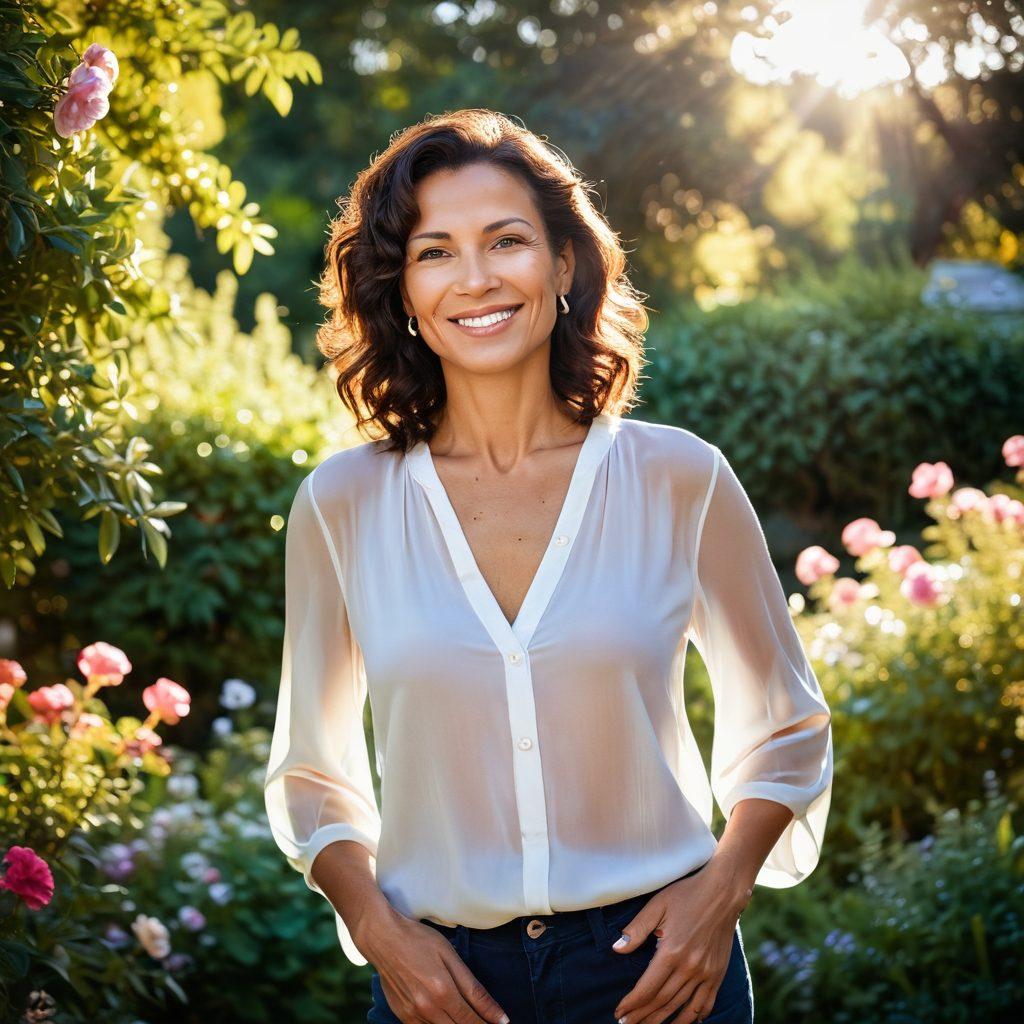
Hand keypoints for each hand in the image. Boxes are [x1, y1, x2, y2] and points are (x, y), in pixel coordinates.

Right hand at [362, 911, 509, 1023]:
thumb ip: (474, 988)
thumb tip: (499, 1015)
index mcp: (442, 992)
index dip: (489, 1023)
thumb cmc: (418, 940)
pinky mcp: (402, 1016)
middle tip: (487, 1020)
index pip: (472, 1021)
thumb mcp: (450, 956)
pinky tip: (446, 1016)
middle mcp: (427, 1009)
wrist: (382, 938)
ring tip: (468, 1015)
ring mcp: (412, 1015)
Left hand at [609, 865, 748, 1023]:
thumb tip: (616, 949)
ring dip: (664, 1021)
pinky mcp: (718, 974)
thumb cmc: (687, 894)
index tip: (619, 1012)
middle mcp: (690, 967)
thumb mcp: (657, 905)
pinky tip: (683, 1022)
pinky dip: (694, 1017)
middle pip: (662, 1002)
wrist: (723, 892)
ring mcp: (706, 973)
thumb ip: (636, 929)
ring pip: (682, 1008)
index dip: (632, 1003)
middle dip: (643, 1016)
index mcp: (672, 952)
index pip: (647, 988)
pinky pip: (705, 1003)